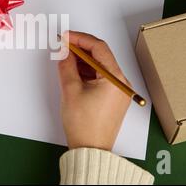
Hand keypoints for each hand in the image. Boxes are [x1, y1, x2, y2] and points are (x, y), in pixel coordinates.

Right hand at [58, 31, 130, 150]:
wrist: (90, 149)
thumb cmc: (84, 125)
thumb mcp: (70, 90)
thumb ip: (66, 65)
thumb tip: (64, 50)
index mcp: (115, 79)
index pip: (99, 48)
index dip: (80, 39)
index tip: (66, 37)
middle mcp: (121, 82)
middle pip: (101, 56)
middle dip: (81, 49)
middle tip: (63, 45)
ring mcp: (118, 90)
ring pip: (100, 66)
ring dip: (83, 60)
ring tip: (65, 59)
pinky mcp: (113, 97)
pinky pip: (100, 77)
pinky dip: (87, 72)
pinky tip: (74, 71)